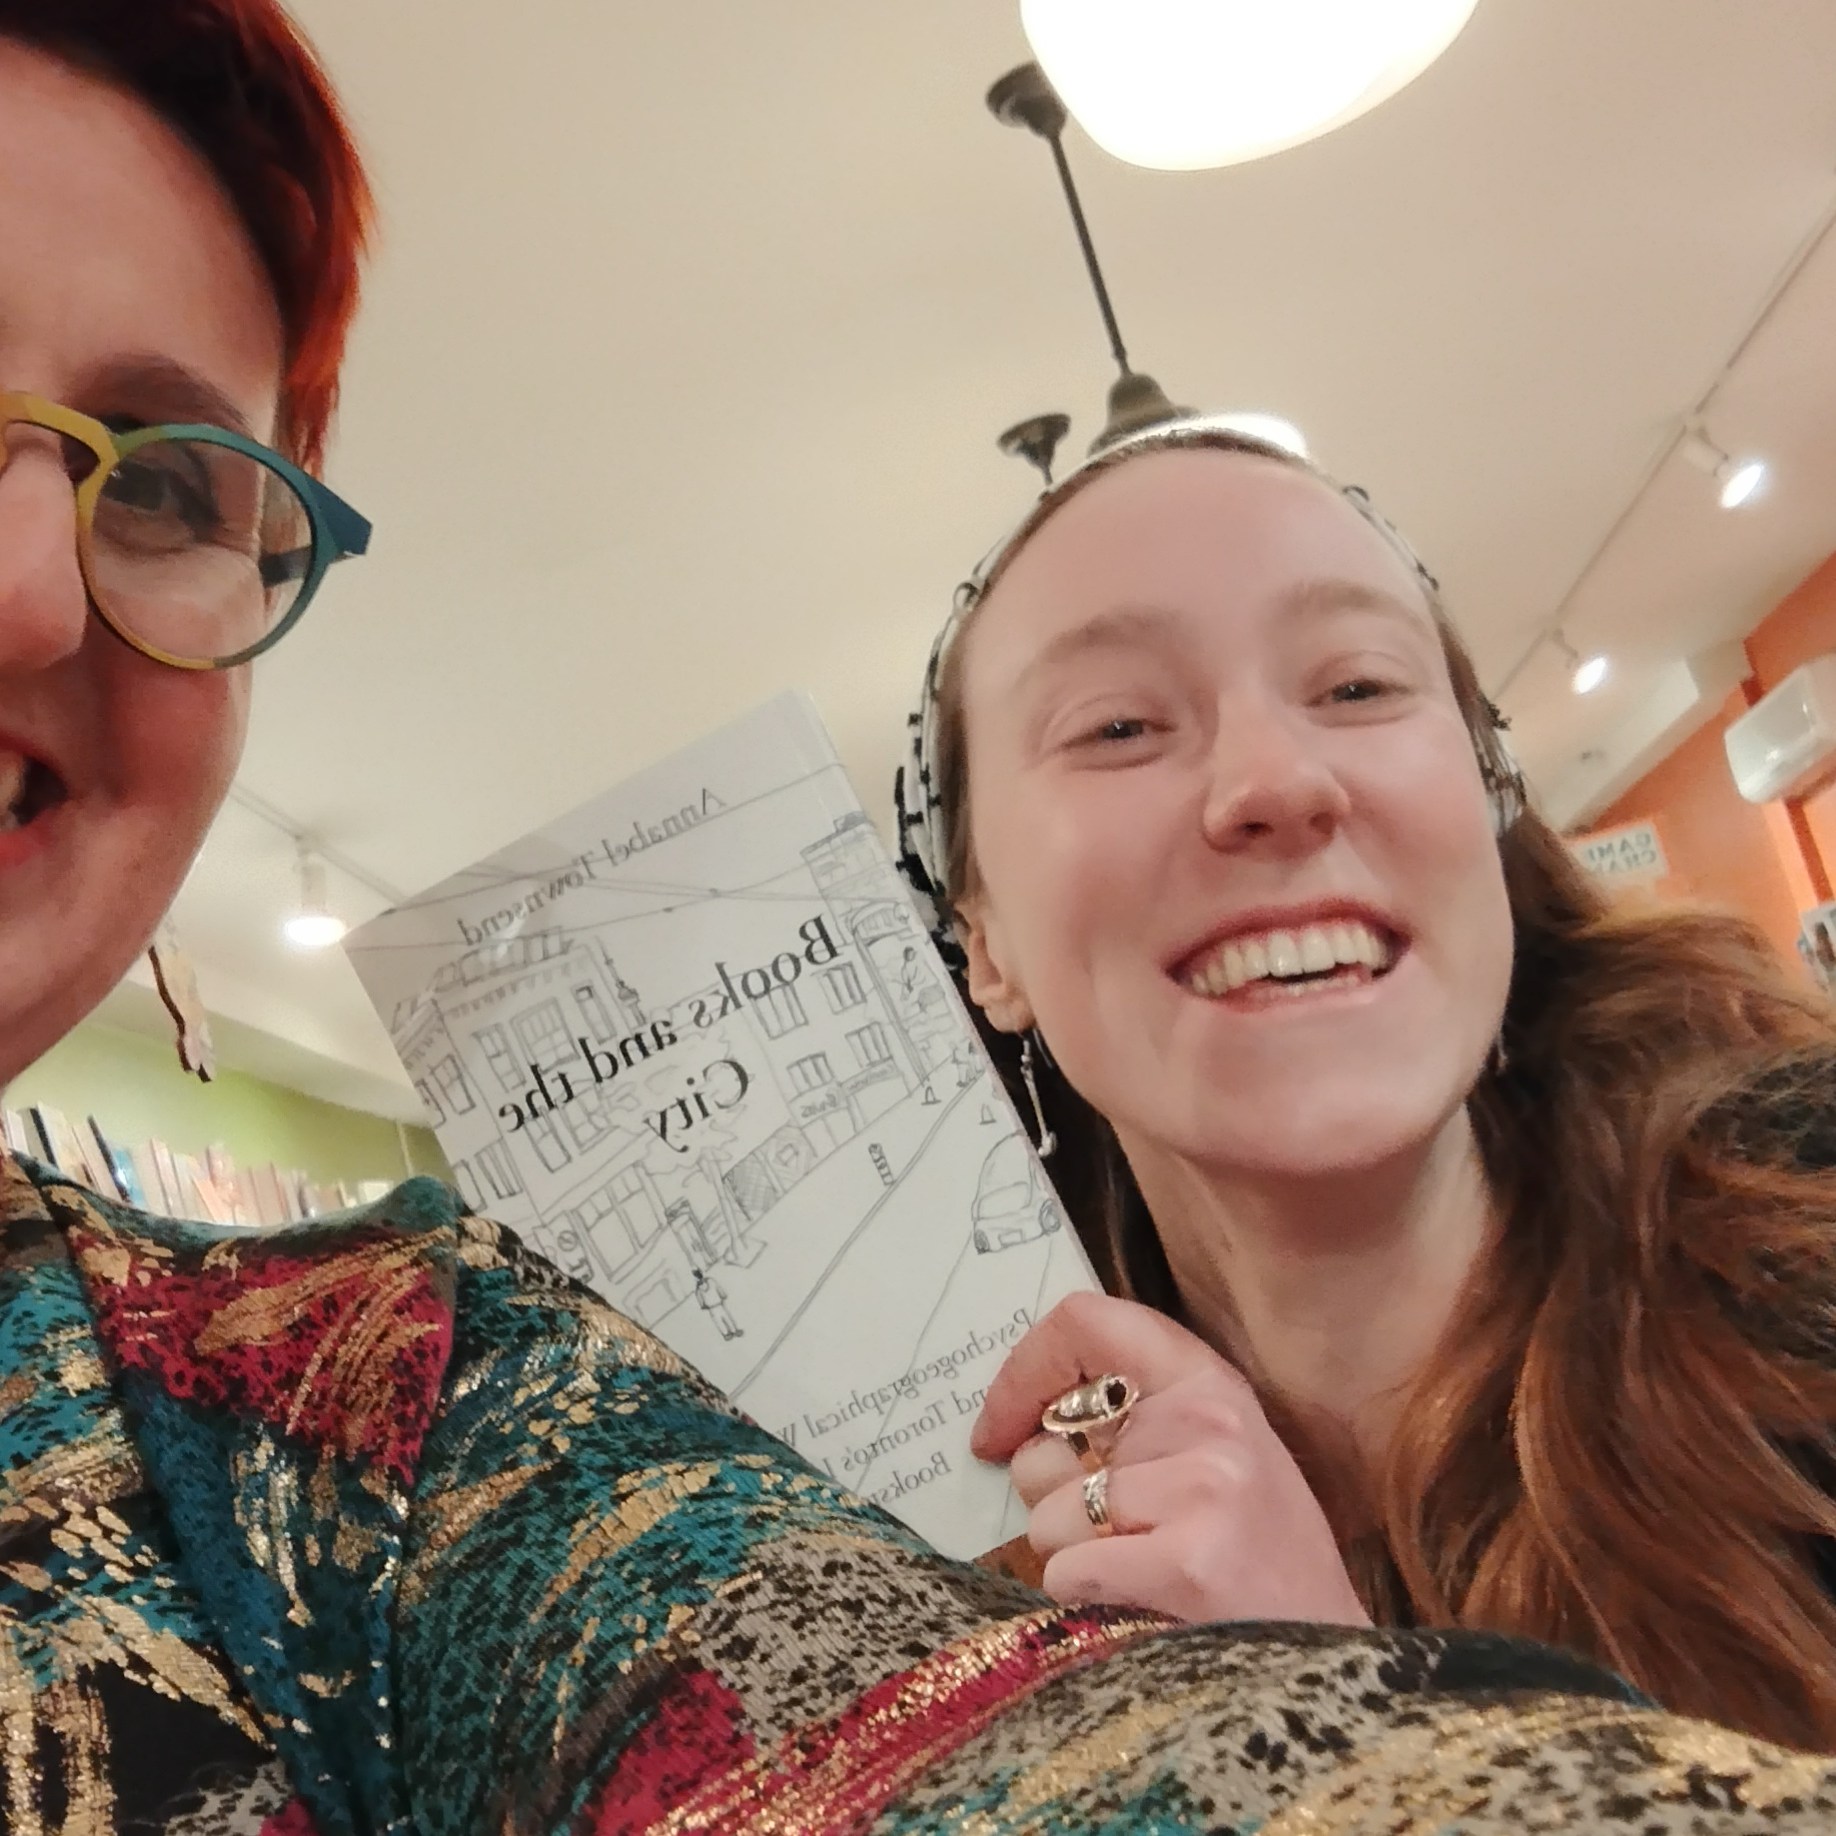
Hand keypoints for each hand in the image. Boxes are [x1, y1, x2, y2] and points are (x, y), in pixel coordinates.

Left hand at [972, 1292, 1369, 1626]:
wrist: (1331, 1665)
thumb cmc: (1256, 1562)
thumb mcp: (1212, 1458)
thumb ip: (1135, 1422)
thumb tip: (1021, 1425)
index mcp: (1210, 1383)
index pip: (1086, 1321)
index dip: (1024, 1371)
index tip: (999, 1427)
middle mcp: (1207, 1421)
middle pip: (1045, 1445)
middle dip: (1050, 1500)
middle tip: (1112, 1536)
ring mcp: (1201, 1489)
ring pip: (1047, 1516)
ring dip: (1073, 1558)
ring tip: (1144, 1575)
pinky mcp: (1185, 1561)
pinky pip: (1065, 1570)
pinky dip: (1084, 1598)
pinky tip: (1142, 1607)